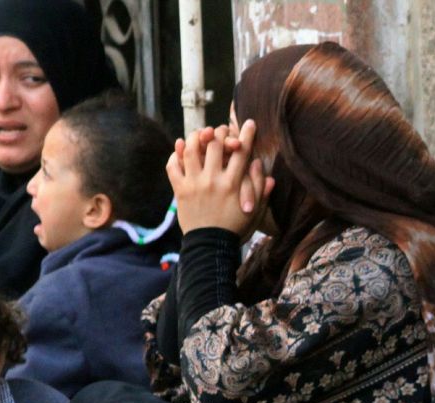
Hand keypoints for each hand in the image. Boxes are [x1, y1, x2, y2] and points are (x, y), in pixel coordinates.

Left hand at [168, 120, 267, 236]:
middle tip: (221, 130)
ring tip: (199, 134)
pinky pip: (173, 166)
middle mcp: (213, 179)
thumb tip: (261, 166)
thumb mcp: (255, 211)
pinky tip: (180, 150)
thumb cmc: (236, 229)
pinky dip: (175, 156)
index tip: (248, 123)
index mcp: (234, 183)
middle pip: (214, 144)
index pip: (241, 151)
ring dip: (195, 138)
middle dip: (219, 132)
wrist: (211, 246)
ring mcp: (194, 183)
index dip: (245, 134)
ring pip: (190, 150)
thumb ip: (260, 188)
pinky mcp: (180, 190)